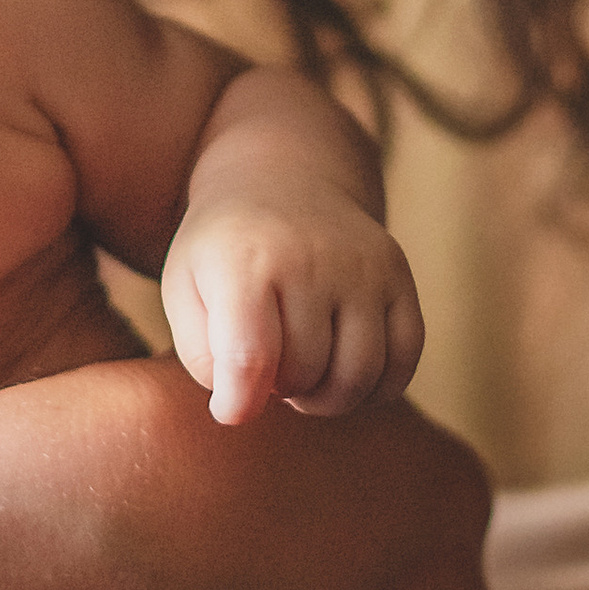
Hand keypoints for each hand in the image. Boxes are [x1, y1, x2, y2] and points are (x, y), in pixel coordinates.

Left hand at [161, 190, 425, 423]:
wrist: (281, 180)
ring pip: (359, 376)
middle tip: (266, 371)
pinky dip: (376, 387)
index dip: (239, 402)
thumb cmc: (223, 251)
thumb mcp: (184, 290)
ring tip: (301, 375)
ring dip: (326, 397)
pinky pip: (404, 359)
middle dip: (280, 390)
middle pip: (306, 373)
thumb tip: (243, 407)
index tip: (229, 409)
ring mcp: (363, 267)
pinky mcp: (399, 276)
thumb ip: (202, 356)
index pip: (250, 358)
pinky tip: (343, 372)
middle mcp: (312, 258)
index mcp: (245, 261)